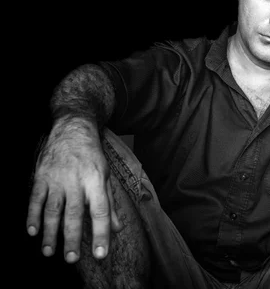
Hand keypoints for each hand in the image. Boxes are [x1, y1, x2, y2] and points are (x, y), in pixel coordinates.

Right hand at [26, 119, 122, 262]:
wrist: (73, 129)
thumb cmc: (92, 155)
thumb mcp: (106, 176)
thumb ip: (109, 203)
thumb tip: (117, 228)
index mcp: (96, 181)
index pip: (101, 211)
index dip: (101, 233)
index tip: (100, 253)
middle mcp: (76, 181)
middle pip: (74, 214)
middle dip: (72, 239)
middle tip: (71, 259)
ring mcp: (56, 178)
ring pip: (52, 210)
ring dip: (50, 233)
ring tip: (49, 252)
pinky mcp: (41, 176)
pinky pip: (35, 199)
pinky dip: (32, 216)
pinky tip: (32, 232)